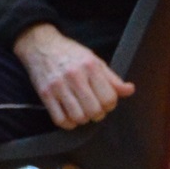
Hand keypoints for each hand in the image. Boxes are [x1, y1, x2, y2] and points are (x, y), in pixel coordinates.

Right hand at [12, 21, 134, 127]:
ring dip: (83, 119)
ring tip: (81, 112)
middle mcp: (75, 76)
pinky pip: (60, 119)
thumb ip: (112, 78)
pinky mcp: (45, 94)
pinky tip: (69, 116)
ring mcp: (58, 86)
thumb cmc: (70, 53)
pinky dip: (68, 123)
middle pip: (94, 110)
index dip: (110, 104)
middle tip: (94, 108)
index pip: (109, 98)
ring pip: (78, 117)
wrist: (40, 45)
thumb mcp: (94, 60)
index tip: (105, 102)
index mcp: (90, 67)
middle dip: (97, 114)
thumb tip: (129, 90)